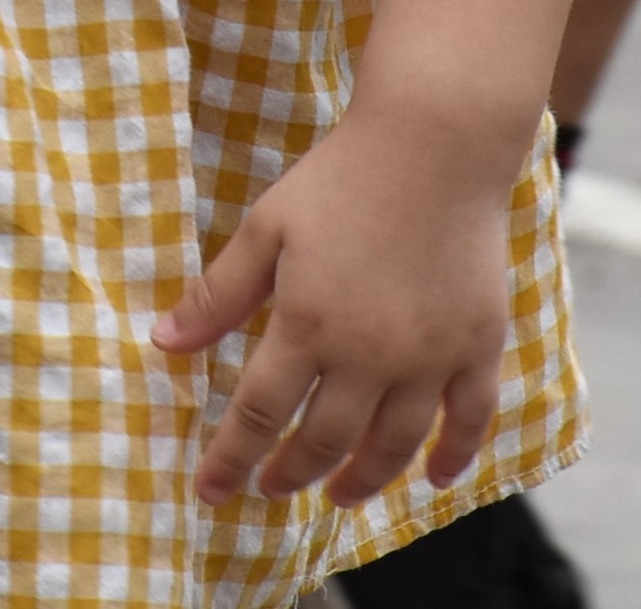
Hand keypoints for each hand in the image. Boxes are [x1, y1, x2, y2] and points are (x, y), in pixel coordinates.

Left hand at [153, 109, 517, 509]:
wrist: (432, 145)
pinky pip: (470, 419)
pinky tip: (435, 477)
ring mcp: (429, 356)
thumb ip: (218, 293)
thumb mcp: (266, 228)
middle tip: (274, 490)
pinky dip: (454, 456)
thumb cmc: (339, 180)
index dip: (231, 459)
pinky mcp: (477, 345)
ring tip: (340, 496)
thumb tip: (163, 343)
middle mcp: (369, 355)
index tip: (209, 492)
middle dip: (292, 473)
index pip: (259, 415)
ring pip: (393, 445)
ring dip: (363, 480)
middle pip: (325, 440)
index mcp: (308, 324)